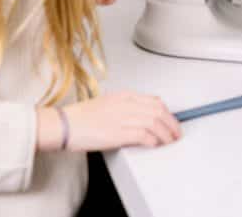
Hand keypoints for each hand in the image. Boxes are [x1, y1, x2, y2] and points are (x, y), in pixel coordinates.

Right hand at [51, 92, 181, 150]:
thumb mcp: (108, 103)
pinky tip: (154, 145)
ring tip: (168, 142)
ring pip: (155, 124)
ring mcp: (123, 118)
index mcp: (125, 96)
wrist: (65, 125)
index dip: (168, 113)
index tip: (172, 122)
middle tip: (176, 134)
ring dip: (165, 135)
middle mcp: (127, 104)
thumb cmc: (82, 117)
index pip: (156, 101)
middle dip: (172, 124)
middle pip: (159, 112)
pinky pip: (144, 136)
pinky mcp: (119, 133)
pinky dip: (153, 141)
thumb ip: (127, 105)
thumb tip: (145, 111)